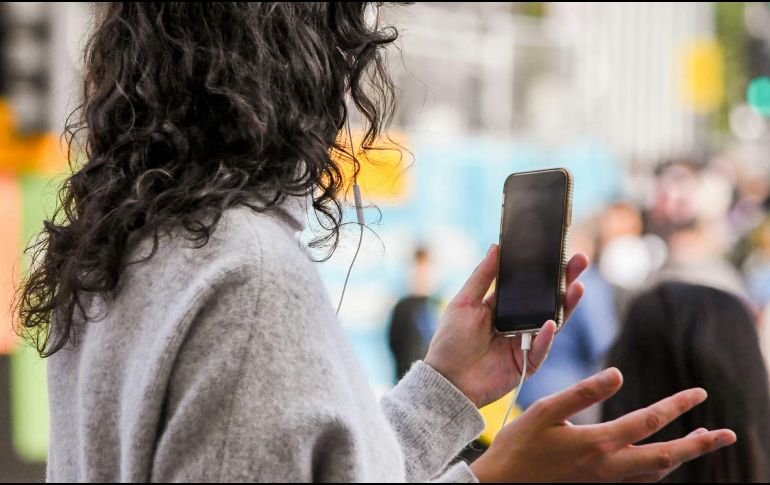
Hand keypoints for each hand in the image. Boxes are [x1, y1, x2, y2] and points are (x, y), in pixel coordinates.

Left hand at [424, 244, 588, 407]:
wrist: (446, 380)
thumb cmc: (451, 341)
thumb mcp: (464, 302)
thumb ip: (482, 276)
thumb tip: (496, 247)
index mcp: (502, 307)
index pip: (528, 285)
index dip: (543, 269)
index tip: (557, 250)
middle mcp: (517, 323)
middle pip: (547, 300)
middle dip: (564, 281)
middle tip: (579, 260)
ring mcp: (524, 343)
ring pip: (552, 322)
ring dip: (565, 305)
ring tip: (576, 286)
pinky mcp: (527, 363)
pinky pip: (541, 348)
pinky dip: (545, 337)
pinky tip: (550, 323)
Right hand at [470, 368, 736, 482]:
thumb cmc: (519, 446)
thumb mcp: (545, 411)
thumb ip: (582, 392)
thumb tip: (618, 374)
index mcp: (598, 444)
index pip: (648, 422)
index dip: (677, 407)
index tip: (699, 394)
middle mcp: (608, 466)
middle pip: (666, 457)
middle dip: (698, 445)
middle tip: (726, 435)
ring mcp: (604, 480)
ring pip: (656, 472)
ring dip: (683, 457)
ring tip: (700, 443)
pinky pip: (640, 480)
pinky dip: (659, 468)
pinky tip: (659, 460)